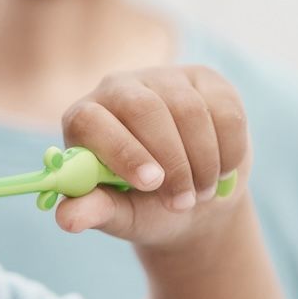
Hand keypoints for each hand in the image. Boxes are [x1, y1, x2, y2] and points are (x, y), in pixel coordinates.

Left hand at [51, 65, 249, 246]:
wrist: (195, 198)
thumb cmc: (146, 206)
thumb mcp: (120, 215)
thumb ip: (96, 211)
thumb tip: (67, 220)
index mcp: (85, 119)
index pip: (92, 119)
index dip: (122, 150)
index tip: (152, 183)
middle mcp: (119, 89)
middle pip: (145, 109)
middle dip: (172, 162)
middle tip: (184, 201)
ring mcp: (164, 78)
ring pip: (190, 110)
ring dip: (203, 162)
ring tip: (201, 192)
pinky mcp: (205, 80)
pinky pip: (225, 110)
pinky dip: (230, 150)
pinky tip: (222, 170)